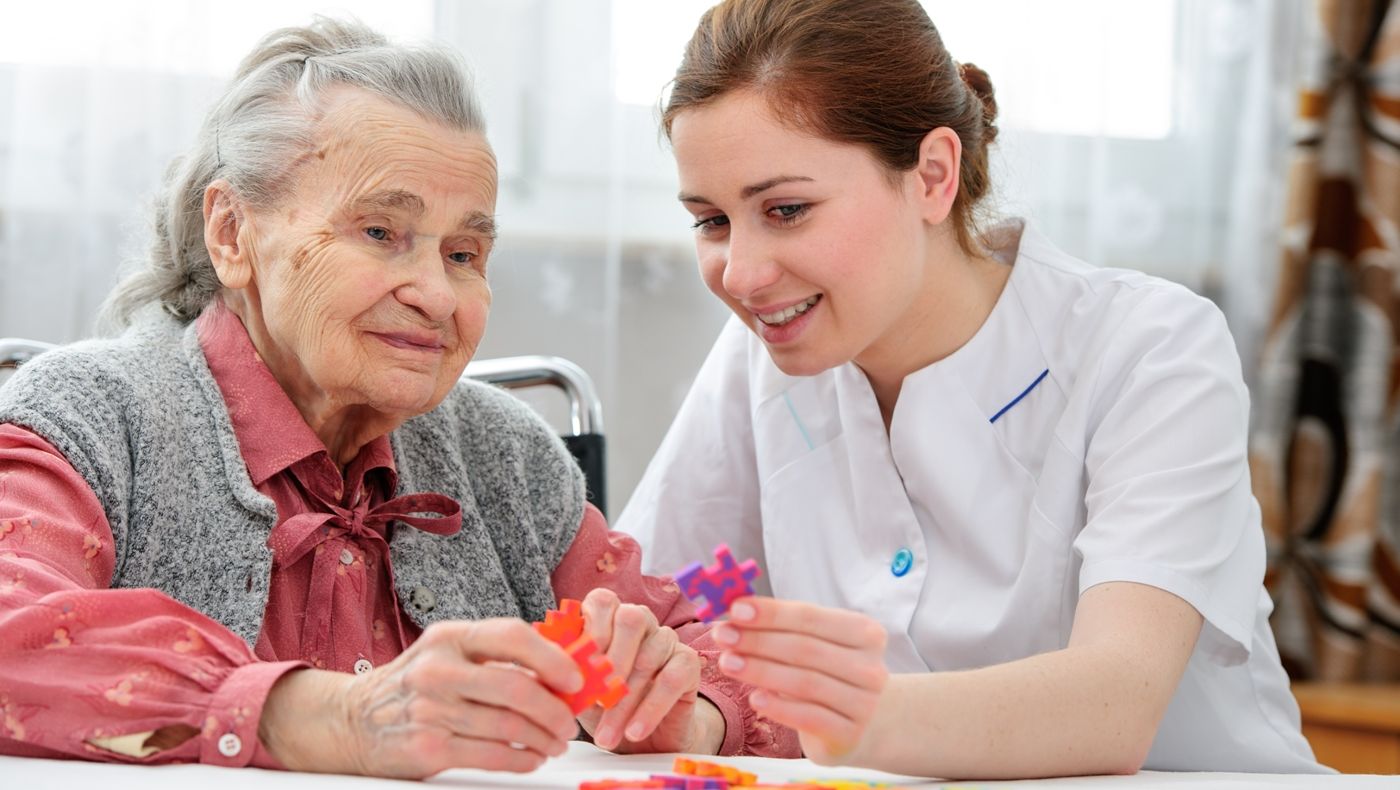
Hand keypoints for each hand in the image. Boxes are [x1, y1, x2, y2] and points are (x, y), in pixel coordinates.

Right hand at [259, 618, 582, 778]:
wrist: (351, 720)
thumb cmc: (414, 684)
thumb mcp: (447, 652)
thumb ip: (494, 655)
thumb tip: (561, 667)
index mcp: (450, 636)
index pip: (512, 636)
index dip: (552, 657)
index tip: (575, 677)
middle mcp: (438, 669)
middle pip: (516, 687)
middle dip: (555, 708)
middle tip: (570, 721)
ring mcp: (431, 709)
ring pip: (508, 726)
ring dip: (543, 738)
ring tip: (554, 742)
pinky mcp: (427, 748)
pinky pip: (492, 755)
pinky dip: (521, 759)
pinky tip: (531, 758)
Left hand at [575, 588, 719, 753]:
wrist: (643, 736)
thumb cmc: (604, 704)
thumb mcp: (579, 690)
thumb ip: (567, 672)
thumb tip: (548, 669)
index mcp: (609, 617)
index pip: (603, 601)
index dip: (592, 628)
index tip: (580, 666)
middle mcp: (641, 620)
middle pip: (631, 618)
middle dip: (612, 660)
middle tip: (597, 699)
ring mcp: (666, 639)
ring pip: (648, 658)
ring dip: (625, 701)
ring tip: (606, 735)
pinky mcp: (688, 662)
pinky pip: (672, 679)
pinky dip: (651, 709)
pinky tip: (634, 732)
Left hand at [712, 597, 887, 764]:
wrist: (854, 725)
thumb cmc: (825, 674)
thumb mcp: (812, 644)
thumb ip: (781, 627)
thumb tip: (734, 611)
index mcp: (865, 632)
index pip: (811, 617)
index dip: (771, 613)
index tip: (735, 609)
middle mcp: (870, 666)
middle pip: (805, 648)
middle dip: (758, 640)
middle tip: (722, 635)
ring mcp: (864, 703)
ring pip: (805, 682)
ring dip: (761, 671)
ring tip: (727, 663)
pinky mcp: (849, 734)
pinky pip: (809, 717)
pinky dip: (779, 707)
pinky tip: (755, 698)